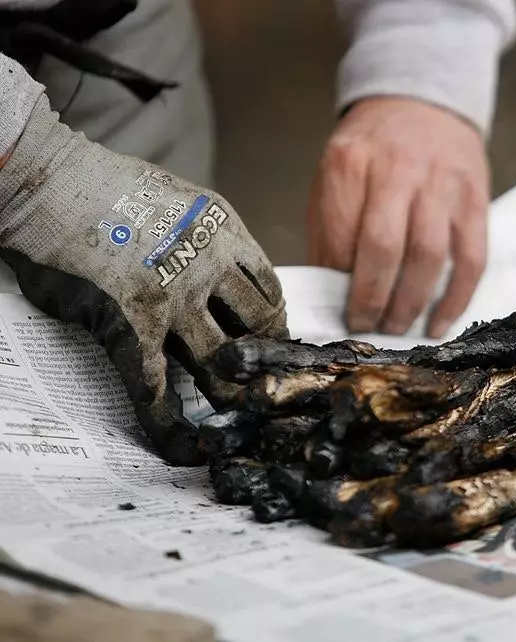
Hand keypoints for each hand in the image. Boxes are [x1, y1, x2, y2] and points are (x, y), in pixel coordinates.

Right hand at [0, 94, 287, 464]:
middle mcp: (209, 267)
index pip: (269, 290)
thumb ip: (207, 237)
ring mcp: (172, 299)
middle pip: (259, 328)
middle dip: (262, 360)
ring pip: (223, 362)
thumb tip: (223, 271)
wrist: (51, 183)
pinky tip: (182, 444)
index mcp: (226, 233)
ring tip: (233, 414)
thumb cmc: (106, 189)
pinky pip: (157, 386)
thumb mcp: (180, 201)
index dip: (273, 324)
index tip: (269, 342)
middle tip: (258, 383)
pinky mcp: (131, 327)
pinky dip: (170, 422)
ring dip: (230, 392)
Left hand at [307, 97, 489, 337]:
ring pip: (428, 257)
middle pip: (384, 248)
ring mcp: (441, 185)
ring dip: (410, 304)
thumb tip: (330, 292)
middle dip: (372, 299)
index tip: (336, 310)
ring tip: (396, 329)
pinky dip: (455, 299)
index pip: (339, 235)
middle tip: (365, 328)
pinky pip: (470, 260)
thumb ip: (330, 228)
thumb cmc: (372, 152)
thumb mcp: (335, 174)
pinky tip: (437, 324)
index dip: (338, 282)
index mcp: (350, 163)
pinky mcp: (473, 201)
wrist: (422, 104)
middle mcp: (398, 170)